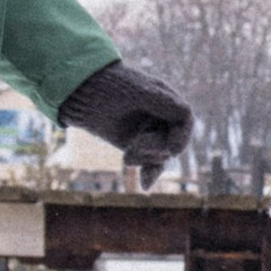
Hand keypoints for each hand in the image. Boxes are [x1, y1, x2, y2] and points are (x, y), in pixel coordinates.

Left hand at [57, 61, 193, 174]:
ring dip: (146, 158)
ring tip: (126, 156)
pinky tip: (144, 185)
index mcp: (165, 98)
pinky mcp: (136, 145)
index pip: (184, 117)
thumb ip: (162, 101)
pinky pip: (150, 163)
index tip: (173, 150)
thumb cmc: (110, 85)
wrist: (83, 92)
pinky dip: (149, 174)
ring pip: (161, 153)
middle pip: (173, 139)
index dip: (182, 135)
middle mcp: (161, 115)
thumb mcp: (137, 92)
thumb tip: (187, 113)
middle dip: (156, 147)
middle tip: (134, 148)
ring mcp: (149, 131)